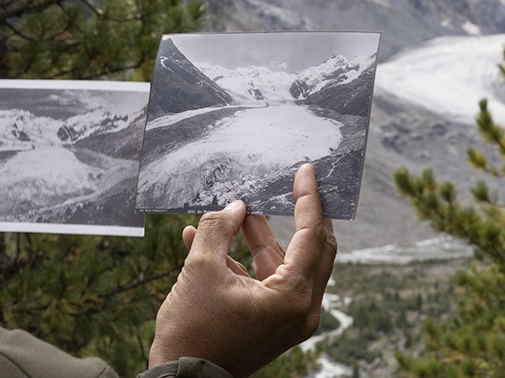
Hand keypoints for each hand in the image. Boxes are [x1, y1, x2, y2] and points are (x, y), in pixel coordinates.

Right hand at [149, 163, 336, 377]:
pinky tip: (210, 241)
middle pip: (312, 248)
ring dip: (260, 237)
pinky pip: (267, 280)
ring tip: (232, 214)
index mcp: (293, 296)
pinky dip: (246, 261)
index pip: (312, 235)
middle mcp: (301, 309)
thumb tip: (234, 207)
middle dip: (297, 215)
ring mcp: (288, 318)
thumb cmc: (192, 332)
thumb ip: (219, 230)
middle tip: (289, 185)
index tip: (305, 171)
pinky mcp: (272, 322)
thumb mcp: (201, 270)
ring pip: (286, 263)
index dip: (308, 199)